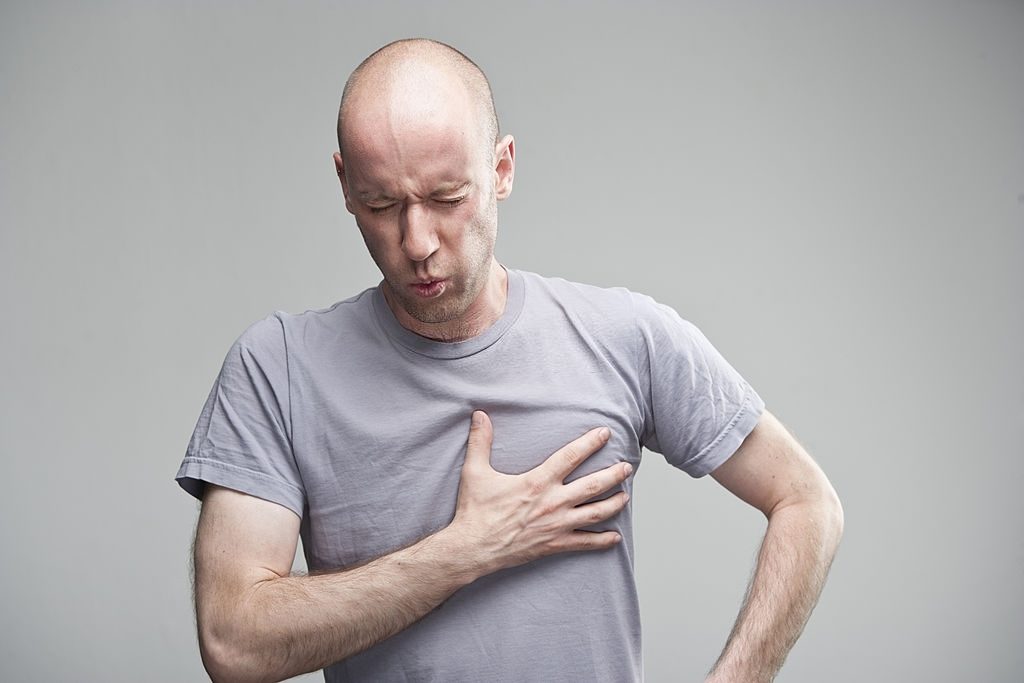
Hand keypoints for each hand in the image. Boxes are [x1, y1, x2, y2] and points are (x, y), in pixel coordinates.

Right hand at [448, 410, 632, 574]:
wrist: (473, 548)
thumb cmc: (475, 511)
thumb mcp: (475, 471)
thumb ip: (480, 441)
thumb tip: (479, 415)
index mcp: (537, 482)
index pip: (570, 457)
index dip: (590, 443)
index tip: (605, 433)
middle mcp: (553, 502)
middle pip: (593, 485)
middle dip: (614, 475)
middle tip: (627, 467)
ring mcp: (557, 525)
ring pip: (596, 513)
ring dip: (614, 503)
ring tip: (626, 496)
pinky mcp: (555, 544)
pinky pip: (585, 543)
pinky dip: (603, 541)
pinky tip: (615, 537)